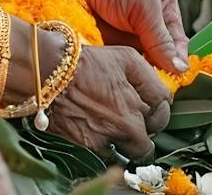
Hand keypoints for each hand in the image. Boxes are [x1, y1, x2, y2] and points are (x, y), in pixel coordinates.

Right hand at [47, 46, 170, 160]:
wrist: (46, 73)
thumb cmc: (83, 62)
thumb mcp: (123, 56)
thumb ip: (149, 77)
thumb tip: (164, 96)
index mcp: (137, 93)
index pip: (164, 106)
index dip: (156, 105)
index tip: (147, 104)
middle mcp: (128, 117)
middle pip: (152, 132)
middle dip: (144, 125)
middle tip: (129, 115)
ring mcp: (111, 134)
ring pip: (136, 149)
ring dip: (129, 140)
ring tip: (113, 124)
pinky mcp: (93, 146)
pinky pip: (112, 154)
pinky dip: (107, 146)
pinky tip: (96, 128)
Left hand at [71, 0, 188, 73]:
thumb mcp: (145, 8)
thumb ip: (162, 40)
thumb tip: (182, 69)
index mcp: (165, 9)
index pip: (178, 42)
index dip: (178, 60)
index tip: (176, 80)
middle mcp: (150, 24)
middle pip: (162, 56)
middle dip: (161, 70)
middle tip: (159, 86)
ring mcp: (131, 35)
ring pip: (144, 62)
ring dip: (144, 72)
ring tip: (143, 81)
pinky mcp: (114, 44)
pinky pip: (126, 62)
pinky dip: (127, 69)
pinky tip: (127, 75)